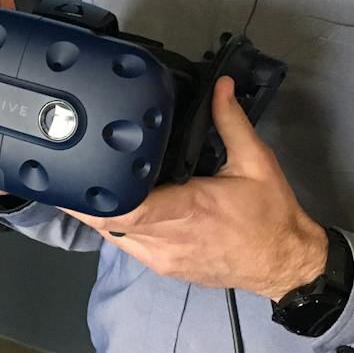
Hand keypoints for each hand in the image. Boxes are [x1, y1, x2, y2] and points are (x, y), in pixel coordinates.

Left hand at [66, 77, 327, 300]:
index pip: (129, 209)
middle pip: (107, 223)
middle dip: (84, 198)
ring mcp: (162, 257)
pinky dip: (115, 225)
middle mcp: (168, 238)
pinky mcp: (162, 266)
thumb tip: (220, 86)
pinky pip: (126, 245)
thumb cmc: (272, 217)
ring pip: (111, 236)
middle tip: (67, 169)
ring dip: (97, 211)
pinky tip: (113, 205)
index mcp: (188, 209)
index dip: (98, 195)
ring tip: (85, 182)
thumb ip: (231, 121)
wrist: (286, 264)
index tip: (80, 172)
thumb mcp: (257, 162)